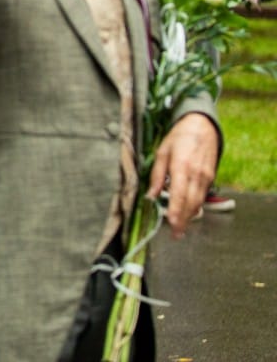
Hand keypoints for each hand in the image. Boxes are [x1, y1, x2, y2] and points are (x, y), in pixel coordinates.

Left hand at [148, 112, 218, 237]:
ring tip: (179, 228)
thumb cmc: (178, 138)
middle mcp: (196, 175)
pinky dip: (195, 205)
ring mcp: (206, 177)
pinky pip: (202, 196)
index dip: (175, 211)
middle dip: (183, 220)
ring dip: (189, 216)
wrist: (201, 126)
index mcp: (181, 167)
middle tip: (175, 234)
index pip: (179, 194)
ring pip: (198, 202)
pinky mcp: (211, 178)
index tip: (171, 224)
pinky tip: (187, 212)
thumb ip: (156, 175)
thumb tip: (150, 196)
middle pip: (191, 203)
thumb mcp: (161, 153)